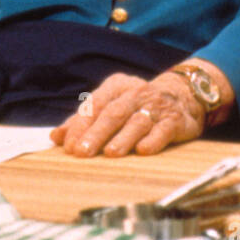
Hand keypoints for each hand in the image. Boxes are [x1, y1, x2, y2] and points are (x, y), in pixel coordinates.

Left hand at [50, 70, 203, 156]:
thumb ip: (83, 121)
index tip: (69, 146)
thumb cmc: (136, 104)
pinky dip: (153, 140)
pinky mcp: (175, 120)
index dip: (80, 125)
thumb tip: (55, 137)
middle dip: (97, 132)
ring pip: (138, 122)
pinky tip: (143, 150)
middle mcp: (136, 93)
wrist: (183, 95)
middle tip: (83, 152)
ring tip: (111, 153)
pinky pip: (163, 130)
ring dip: (124, 138)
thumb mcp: (111, 104)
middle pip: (114, 113)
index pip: (95, 105)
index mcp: (116, 87)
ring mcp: (157, 107)